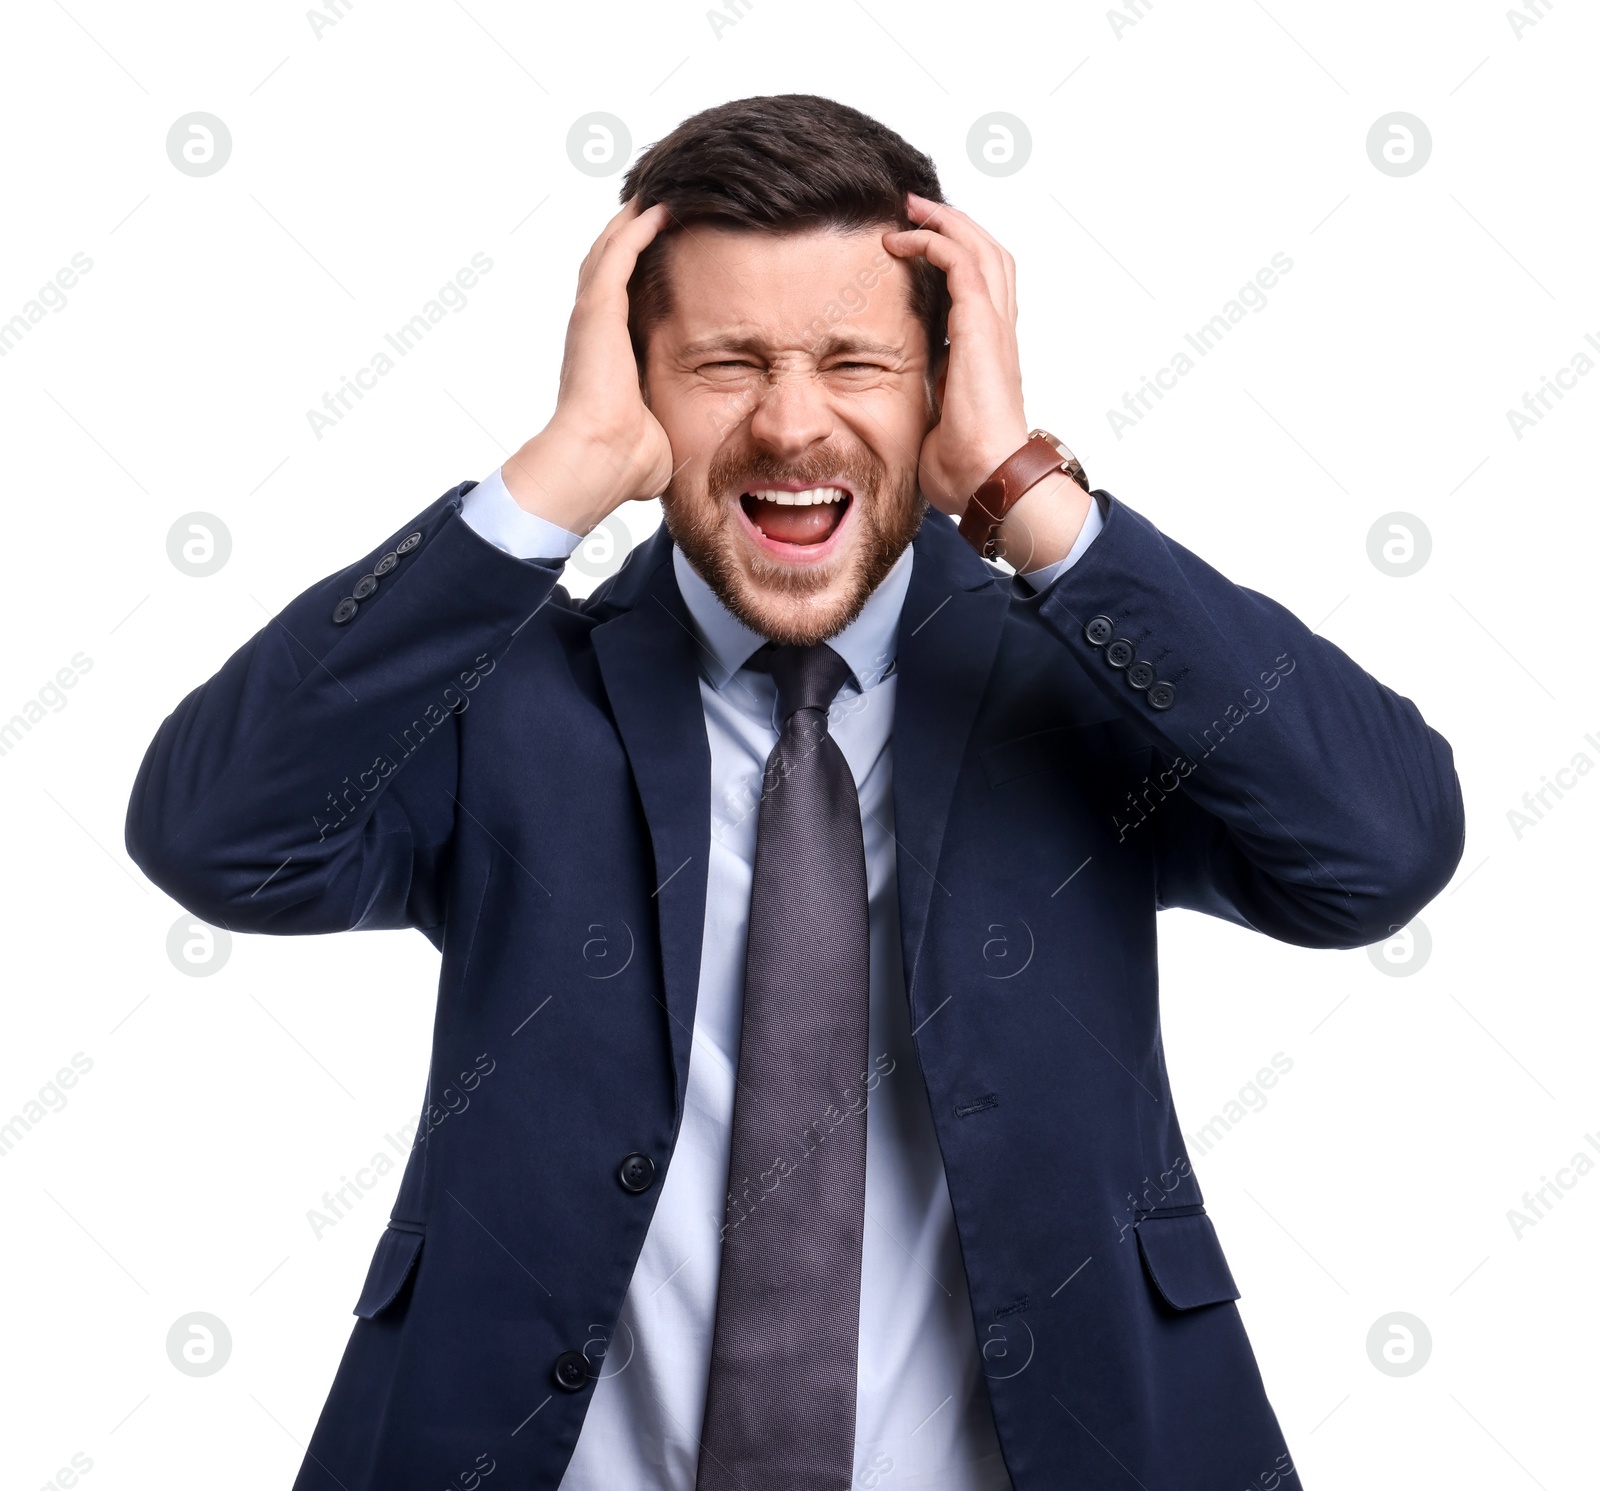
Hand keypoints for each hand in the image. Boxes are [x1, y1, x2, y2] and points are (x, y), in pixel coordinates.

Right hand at [502, 199, 675, 533]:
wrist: (599, 462)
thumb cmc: (625, 464)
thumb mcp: (656, 436)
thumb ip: (667, 426)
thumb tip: (686, 447)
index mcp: (605, 356)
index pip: (622, 301)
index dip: (639, 273)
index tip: (665, 254)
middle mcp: (593, 330)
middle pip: (610, 265)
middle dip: (633, 233)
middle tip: (659, 203)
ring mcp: (592, 317)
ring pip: (611, 250)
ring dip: (635, 220)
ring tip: (661, 192)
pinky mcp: (597, 310)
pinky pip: (618, 253)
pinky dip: (637, 227)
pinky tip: (661, 205)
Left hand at [884, 195, 1089, 569]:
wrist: (989, 481)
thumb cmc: (966, 470)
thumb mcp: (937, 424)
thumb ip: (927, 402)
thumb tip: (903, 409)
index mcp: (988, 355)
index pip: (980, 290)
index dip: (956, 260)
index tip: (918, 248)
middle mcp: (997, 334)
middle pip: (989, 256)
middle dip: (953, 225)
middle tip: (914, 209)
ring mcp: (993, 328)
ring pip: (980, 248)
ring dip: (944, 221)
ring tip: (910, 207)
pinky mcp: (981, 328)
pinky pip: (960, 263)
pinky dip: (933, 242)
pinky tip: (901, 240)